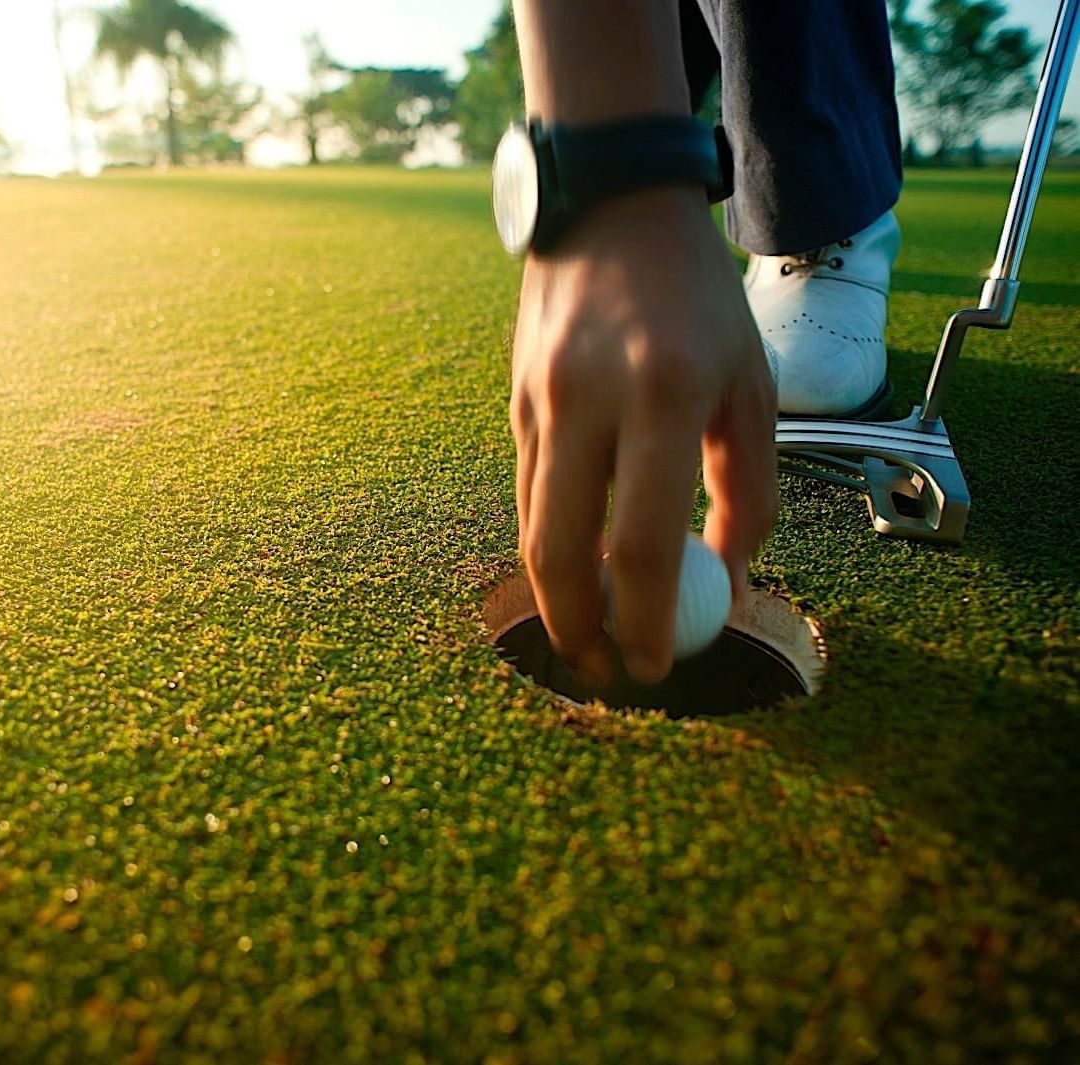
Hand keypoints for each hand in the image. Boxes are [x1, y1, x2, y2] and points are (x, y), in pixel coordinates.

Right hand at [511, 186, 777, 683]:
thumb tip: (732, 581)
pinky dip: (548, 541)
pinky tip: (574, 565)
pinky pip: (529, 491)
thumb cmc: (698, 299)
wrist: (610, 208)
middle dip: (578, 628)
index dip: (646, 619)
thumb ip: (750, 487)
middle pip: (562, 550)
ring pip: (532, 527)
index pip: (644, 541)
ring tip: (587, 634)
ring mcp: (539, 401)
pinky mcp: (514, 402)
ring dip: (556, 595)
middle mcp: (588, 400)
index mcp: (663, 394)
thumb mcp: (749, 384)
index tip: (653, 666)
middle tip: (603, 668)